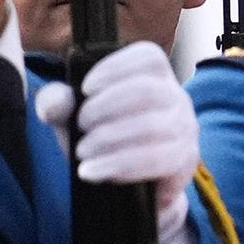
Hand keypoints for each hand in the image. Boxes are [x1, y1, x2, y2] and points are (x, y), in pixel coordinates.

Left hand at [39, 42, 199, 243]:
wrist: (129, 185)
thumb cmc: (103, 138)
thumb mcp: (72, 118)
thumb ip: (58, 103)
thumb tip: (58, 100)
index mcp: (155, 77)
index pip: (149, 57)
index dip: (115, 68)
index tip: (85, 89)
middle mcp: (176, 98)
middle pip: (148, 90)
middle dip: (105, 108)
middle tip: (81, 126)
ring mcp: (185, 129)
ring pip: (153, 126)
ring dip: (109, 140)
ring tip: (83, 153)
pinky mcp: (185, 160)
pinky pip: (158, 159)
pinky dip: (119, 165)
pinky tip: (94, 172)